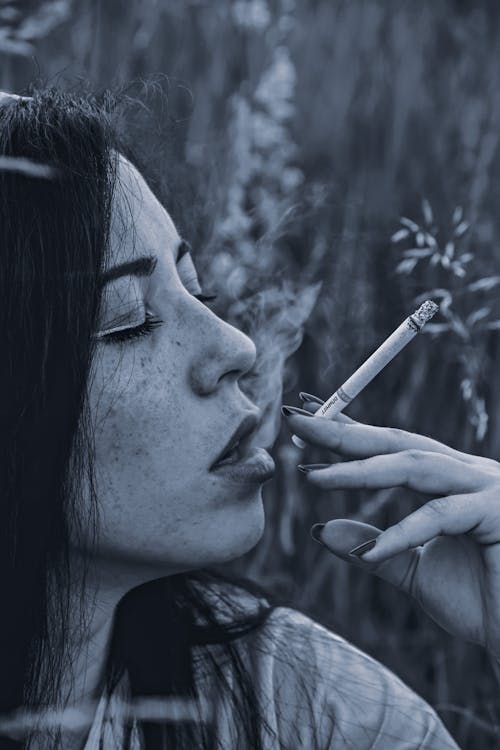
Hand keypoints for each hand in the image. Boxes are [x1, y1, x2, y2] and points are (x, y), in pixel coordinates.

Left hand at [283, 396, 499, 658]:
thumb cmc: (482, 600)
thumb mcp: (415, 571)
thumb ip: (375, 548)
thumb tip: (319, 528)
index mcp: (450, 479)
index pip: (390, 446)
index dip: (346, 429)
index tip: (303, 418)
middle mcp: (468, 473)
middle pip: (396, 442)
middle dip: (343, 432)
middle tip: (294, 421)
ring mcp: (486, 487)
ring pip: (415, 466)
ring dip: (360, 470)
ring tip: (311, 476)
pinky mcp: (497, 512)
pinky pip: (439, 516)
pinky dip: (399, 534)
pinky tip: (364, 552)